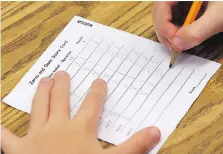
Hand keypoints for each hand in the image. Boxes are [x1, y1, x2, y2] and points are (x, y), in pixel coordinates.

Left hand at [1, 71, 160, 153]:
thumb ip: (134, 145)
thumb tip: (156, 130)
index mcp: (80, 128)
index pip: (92, 104)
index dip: (97, 92)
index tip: (99, 81)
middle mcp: (57, 127)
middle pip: (61, 99)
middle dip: (63, 84)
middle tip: (62, 73)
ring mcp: (36, 137)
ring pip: (38, 108)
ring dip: (41, 93)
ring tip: (43, 81)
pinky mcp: (19, 150)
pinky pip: (7, 139)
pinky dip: (3, 133)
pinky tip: (0, 126)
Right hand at [152, 2, 222, 50]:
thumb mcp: (219, 15)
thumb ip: (198, 30)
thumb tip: (176, 46)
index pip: (160, 5)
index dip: (164, 25)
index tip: (175, 43)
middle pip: (160, 11)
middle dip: (165, 31)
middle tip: (175, 47)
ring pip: (165, 14)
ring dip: (170, 31)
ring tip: (180, 42)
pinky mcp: (186, 3)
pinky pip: (174, 15)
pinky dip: (177, 28)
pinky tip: (185, 34)